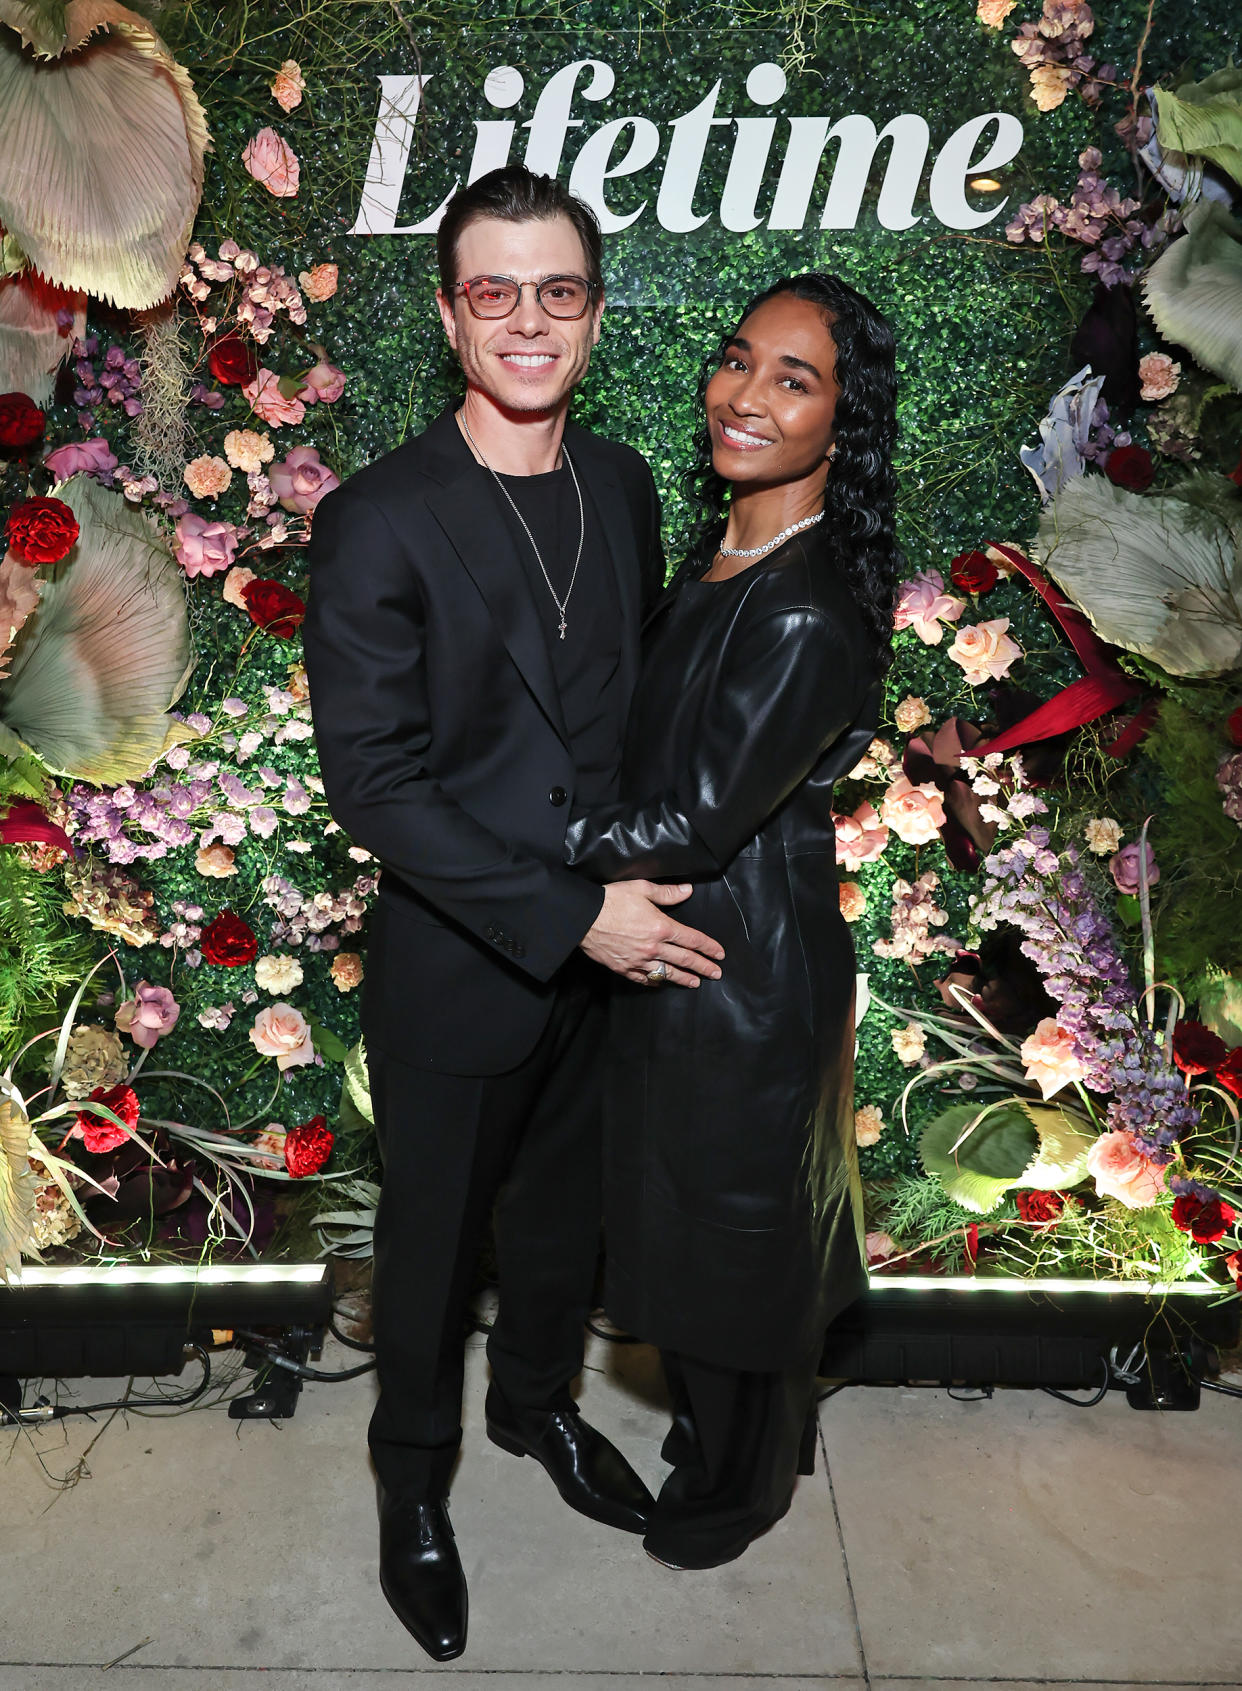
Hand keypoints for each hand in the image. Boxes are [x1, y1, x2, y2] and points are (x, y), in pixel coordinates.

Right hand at [579, 881, 724, 987]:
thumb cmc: (612, 900)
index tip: (719, 954)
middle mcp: (654, 947)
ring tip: (695, 983)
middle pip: (685, 960)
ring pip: (667, 973)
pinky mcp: (624, 968)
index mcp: (661, 927)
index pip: (692, 939)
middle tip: (716, 974)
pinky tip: (660, 982)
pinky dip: (654, 981)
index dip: (709, 947)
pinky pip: (644, 979)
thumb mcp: (641, 888)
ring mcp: (639, 961)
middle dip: (703, 967)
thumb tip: (688, 890)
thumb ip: (667, 893)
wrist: (584, 918)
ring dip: (684, 979)